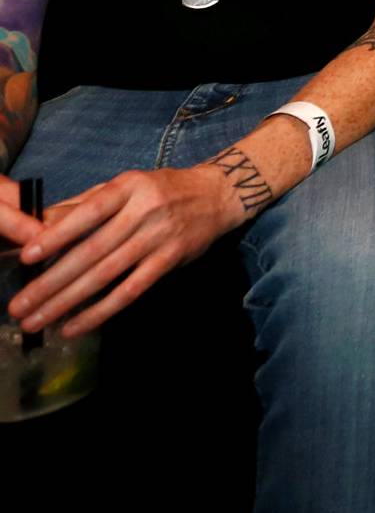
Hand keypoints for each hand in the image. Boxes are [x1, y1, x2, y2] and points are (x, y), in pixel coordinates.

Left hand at [4, 165, 241, 337]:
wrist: (216, 195)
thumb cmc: (161, 190)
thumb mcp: (125, 186)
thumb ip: (84, 204)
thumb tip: (40, 224)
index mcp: (128, 187)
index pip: (89, 212)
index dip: (58, 234)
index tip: (27, 257)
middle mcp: (143, 211)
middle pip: (92, 251)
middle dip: (51, 281)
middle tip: (20, 306)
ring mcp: (158, 238)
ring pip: (106, 275)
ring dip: (68, 301)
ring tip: (37, 320)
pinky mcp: (169, 261)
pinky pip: (129, 291)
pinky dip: (100, 311)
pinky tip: (74, 326)